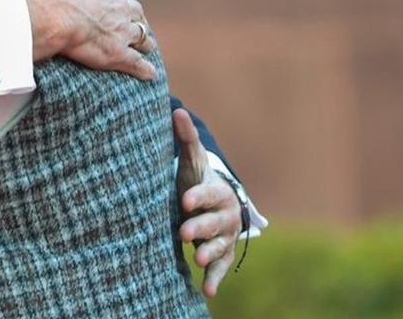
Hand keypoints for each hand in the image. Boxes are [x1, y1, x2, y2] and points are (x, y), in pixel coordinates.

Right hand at [22, 0, 157, 80]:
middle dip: (136, 18)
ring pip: (141, 37)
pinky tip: (150, 74)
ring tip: (146, 47)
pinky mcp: (118, 55)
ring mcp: (122, 32)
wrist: (52, 13)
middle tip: (133, 24)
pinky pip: (137, 64)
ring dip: (144, 42)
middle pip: (136, 13)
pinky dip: (144, 69)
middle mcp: (122, 7)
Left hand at [174, 108, 242, 297]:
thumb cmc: (197, 182)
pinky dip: (215, 279)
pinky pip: (223, 268)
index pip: (208, 193)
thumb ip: (186, 139)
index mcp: (217, 191)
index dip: (198, 196)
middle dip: (201, 227)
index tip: (184, 200)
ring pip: (221, 246)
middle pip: (214, 222)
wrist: (215, 206)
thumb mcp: (192, 163)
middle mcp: (225, 215)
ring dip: (210, 253)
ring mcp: (226, 236)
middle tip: (184, 233)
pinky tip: (206, 291)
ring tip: (198, 259)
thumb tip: (176, 111)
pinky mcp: (224, 255)